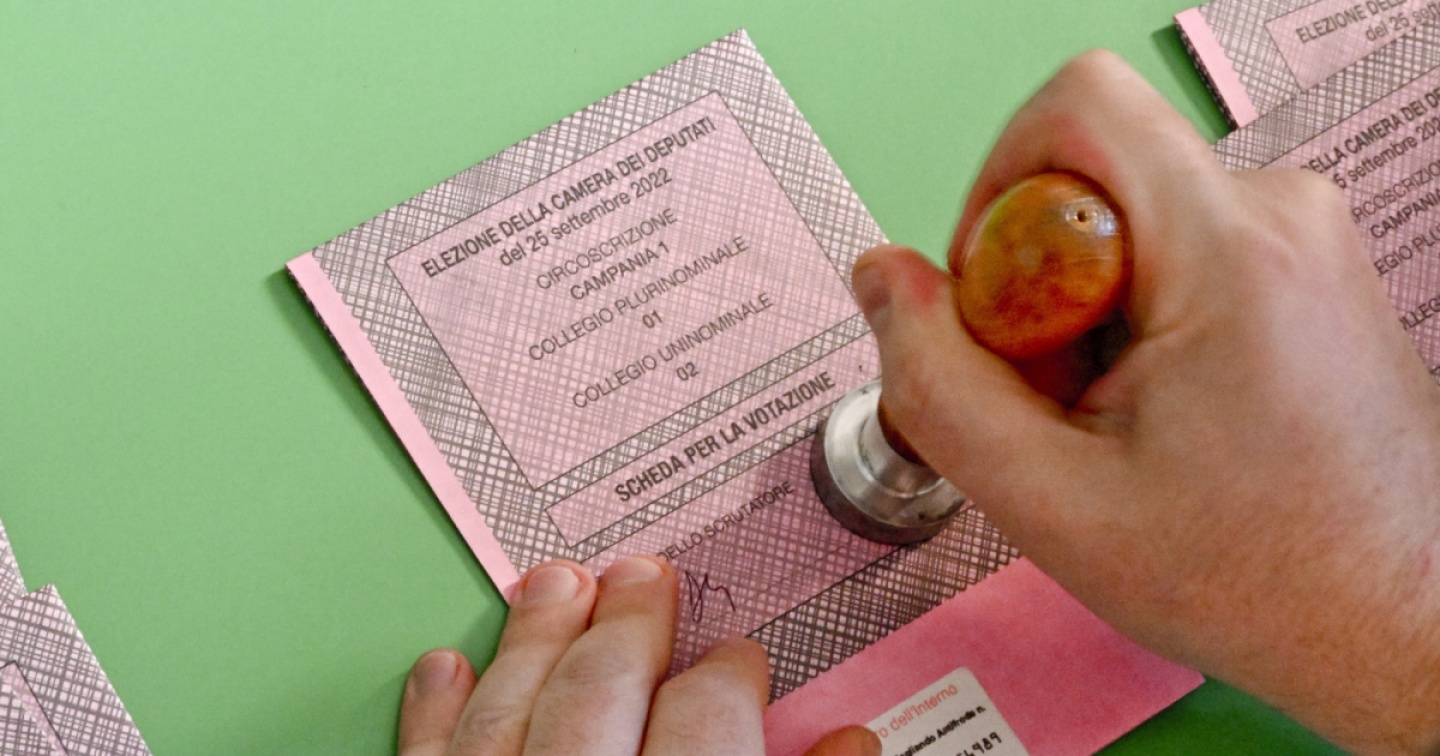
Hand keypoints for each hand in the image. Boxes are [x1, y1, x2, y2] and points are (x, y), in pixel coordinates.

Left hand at [397, 556, 768, 754]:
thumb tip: (850, 740)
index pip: (706, 715)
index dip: (729, 673)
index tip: (737, 658)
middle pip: (601, 690)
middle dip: (629, 622)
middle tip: (645, 576)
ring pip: (509, 711)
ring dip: (532, 639)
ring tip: (553, 584)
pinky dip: (433, 714)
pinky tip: (444, 670)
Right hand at [859, 51, 1439, 752]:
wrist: (1396, 622)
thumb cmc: (1264, 577)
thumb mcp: (1051, 500)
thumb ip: (935, 380)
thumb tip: (884, 280)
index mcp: (1230, 250)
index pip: (1076, 107)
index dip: (995, 191)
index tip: (998, 302)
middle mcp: (1279, 215)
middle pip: (1088, 174)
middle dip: (1032, 281)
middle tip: (1053, 395)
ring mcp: (1296, 238)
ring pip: (1121, 219)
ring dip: (1077, 313)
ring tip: (1109, 418)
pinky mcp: (1296, 266)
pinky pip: (1167, 248)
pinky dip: (1126, 320)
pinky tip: (1148, 411)